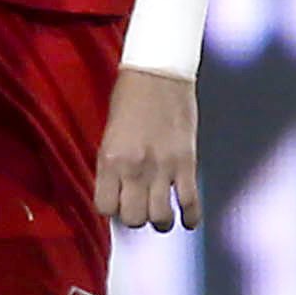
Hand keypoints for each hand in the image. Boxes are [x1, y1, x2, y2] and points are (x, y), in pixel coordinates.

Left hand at [94, 67, 200, 232]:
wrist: (159, 73)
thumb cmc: (130, 98)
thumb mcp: (110, 133)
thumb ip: (113, 165)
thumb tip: (120, 194)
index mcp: (110, 159)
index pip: (105, 208)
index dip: (112, 209)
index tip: (118, 204)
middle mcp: (134, 168)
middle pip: (133, 219)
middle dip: (136, 218)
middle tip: (141, 208)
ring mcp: (162, 168)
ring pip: (160, 218)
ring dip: (161, 221)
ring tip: (162, 215)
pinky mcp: (186, 163)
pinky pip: (190, 203)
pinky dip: (190, 217)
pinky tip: (187, 220)